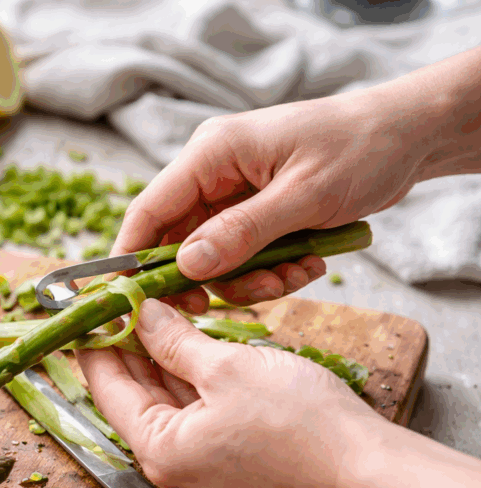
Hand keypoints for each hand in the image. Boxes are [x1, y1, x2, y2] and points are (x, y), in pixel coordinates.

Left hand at [76, 299, 384, 487]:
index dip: (95, 338)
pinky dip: (187, 375)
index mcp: (158, 449)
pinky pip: (192, 410)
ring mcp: (198, 465)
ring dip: (158, 355)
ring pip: (164, 399)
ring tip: (151, 308)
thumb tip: (143, 314)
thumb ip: (174, 340)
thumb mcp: (226, 367)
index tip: (91, 303)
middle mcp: (170, 465)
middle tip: (121, 298)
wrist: (367, 470)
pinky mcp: (226, 458)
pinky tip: (187, 339)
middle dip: (127, 343)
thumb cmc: (302, 425)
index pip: (105, 385)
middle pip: (131, 393)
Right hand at [119, 87, 429, 311]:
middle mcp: (213, 173)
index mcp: (211, 154)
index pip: (149, 210)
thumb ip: (242, 233)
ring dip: (249, 279)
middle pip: (178, 242)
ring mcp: (234, 193)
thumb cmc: (360, 148)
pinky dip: (270, 270)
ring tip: (293, 276)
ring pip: (213, 257)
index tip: (130, 301)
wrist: (408, 136)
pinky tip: (307, 264)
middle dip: (209, 279)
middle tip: (236, 301)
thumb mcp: (304, 196)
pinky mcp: (256, 212)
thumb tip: (185, 266)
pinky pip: (244, 255)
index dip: (131, 257)